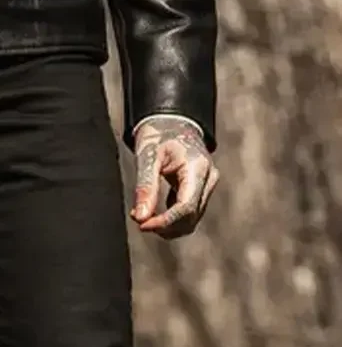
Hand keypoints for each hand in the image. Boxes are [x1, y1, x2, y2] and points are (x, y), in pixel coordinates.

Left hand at [130, 117, 218, 238]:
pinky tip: (151, 211)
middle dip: (165, 225)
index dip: (165, 222)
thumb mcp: (147, 155)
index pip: (186, 207)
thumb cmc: (158, 133)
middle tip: (138, 220)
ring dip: (168, 225)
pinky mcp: (201, 189)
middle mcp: (209, 178)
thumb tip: (140, 218)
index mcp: (198, 167)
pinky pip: (188, 212)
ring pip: (191, 219)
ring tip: (142, 216)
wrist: (171, 120)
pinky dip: (171, 217)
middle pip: (190, 217)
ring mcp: (208, 184)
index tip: (142, 225)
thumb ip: (145, 186)